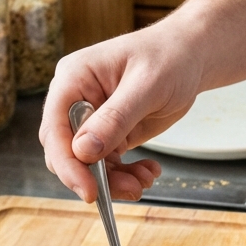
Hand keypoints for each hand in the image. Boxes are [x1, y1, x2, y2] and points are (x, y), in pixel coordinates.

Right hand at [39, 17, 202, 202]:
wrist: (190, 55)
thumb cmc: (169, 56)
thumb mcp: (147, 85)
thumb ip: (115, 117)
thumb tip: (83, 150)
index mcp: (73, 78)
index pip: (55, 128)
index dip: (68, 163)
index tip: (89, 190)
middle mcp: (76, 99)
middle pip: (66, 151)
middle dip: (95, 176)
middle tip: (129, 189)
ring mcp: (92, 118)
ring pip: (88, 164)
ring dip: (114, 180)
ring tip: (144, 181)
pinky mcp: (109, 133)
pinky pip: (107, 163)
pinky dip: (125, 174)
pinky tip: (148, 171)